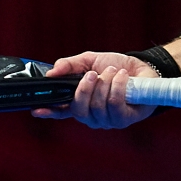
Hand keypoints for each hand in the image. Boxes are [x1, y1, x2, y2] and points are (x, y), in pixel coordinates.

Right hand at [32, 51, 158, 128]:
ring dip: (104, 84)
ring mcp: (107, 120)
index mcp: (80, 102)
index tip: (36, 110)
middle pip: (78, 109)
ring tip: (112, 72)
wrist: (144, 68)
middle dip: (84, 89)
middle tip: (93, 74)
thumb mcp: (90, 61)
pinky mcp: (123, 119)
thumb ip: (69, 65)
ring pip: (97, 106)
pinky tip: (122, 77)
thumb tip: (51, 71)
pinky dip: (117, 86)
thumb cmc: (116, 67)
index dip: (48, 112)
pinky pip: (114, 104)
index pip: (60, 111)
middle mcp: (91, 115)